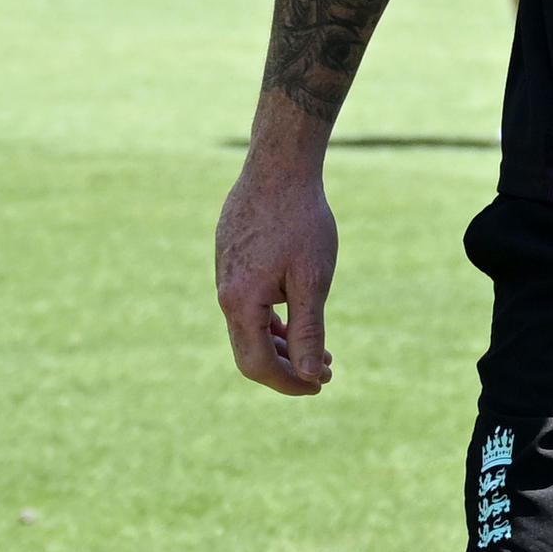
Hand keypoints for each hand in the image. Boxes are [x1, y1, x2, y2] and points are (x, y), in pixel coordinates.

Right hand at [214, 145, 341, 393]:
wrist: (279, 166)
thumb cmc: (302, 220)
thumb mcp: (313, 280)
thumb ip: (310, 330)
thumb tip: (311, 376)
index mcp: (240, 302)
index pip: (258, 364)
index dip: (289, 383)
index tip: (322, 385)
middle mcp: (225, 293)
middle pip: (250, 352)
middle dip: (288, 369)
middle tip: (327, 374)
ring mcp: (225, 276)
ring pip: (249, 329)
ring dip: (283, 346)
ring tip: (322, 352)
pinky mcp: (232, 262)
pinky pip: (248, 305)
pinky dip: (273, 321)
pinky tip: (299, 321)